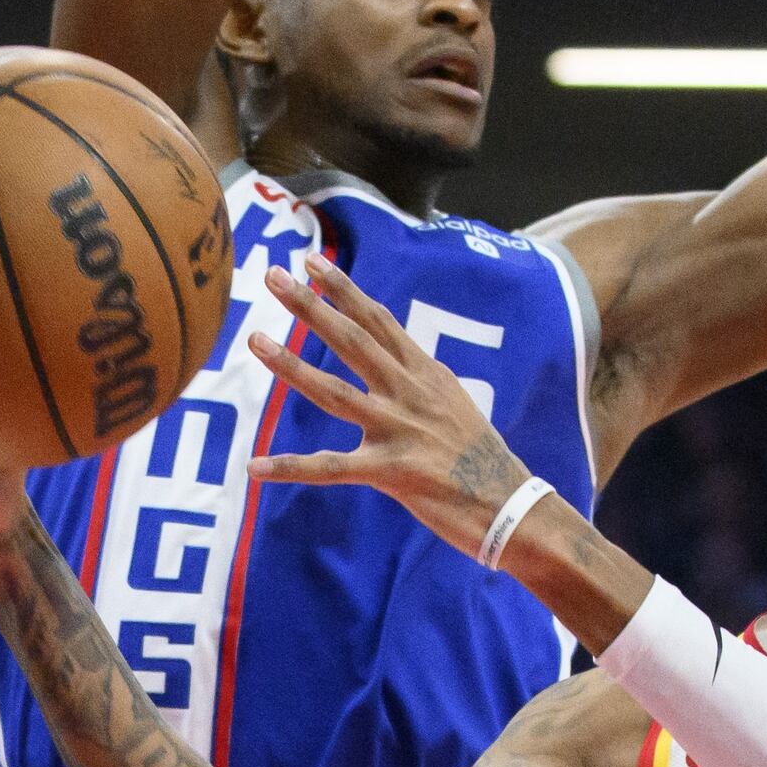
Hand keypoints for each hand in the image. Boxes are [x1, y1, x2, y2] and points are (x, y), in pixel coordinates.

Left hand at [250, 255, 534, 552]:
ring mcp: (399, 430)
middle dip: (311, 306)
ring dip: (291, 366)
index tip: (313, 263)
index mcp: (424, 374)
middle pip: (352, 340)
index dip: (344, 290)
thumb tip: (399, 360)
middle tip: (274, 275)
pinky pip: (331, 468)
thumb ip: (420, 381)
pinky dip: (291, 467)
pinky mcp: (391, 471)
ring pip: (334, 391)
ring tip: (255, 341)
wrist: (511, 503)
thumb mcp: (453, 403)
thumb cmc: (480, 458)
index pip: (378, 321)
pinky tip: (256, 466)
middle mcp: (409, 393)